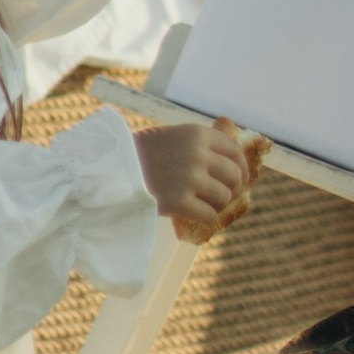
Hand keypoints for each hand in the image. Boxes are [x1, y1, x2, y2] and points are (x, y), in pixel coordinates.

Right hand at [135, 116, 260, 238]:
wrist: (113, 168)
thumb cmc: (140, 153)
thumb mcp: (172, 137)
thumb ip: (198, 145)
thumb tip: (227, 163)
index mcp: (197, 134)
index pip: (234, 150)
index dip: (240, 166)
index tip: (239, 177)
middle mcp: (198, 153)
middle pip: (234, 175)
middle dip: (232, 188)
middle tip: (222, 196)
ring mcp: (191, 178)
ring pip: (224, 197)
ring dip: (218, 204)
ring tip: (205, 205)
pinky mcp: (181, 202)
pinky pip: (210, 216)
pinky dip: (206, 219)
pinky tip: (197, 216)